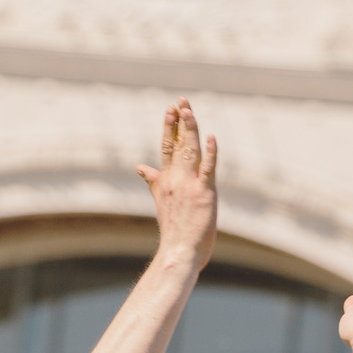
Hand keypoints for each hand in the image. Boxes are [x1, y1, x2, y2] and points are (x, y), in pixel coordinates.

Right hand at [134, 99, 218, 264]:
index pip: (166, 147)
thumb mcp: (161, 201)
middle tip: (181, 100)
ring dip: (190, 129)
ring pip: (190, 150)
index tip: (171, 109)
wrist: (178, 252)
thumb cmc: (173, 231)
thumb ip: (153, 181)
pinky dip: (210, 153)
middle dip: (179, 120)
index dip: (169, 127)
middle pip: (177, 143)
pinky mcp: (204, 193)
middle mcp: (175, 179)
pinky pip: (208, 169)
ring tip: (189, 109)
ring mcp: (189, 185)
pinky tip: (211, 137)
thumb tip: (141, 167)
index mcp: (166, 180)